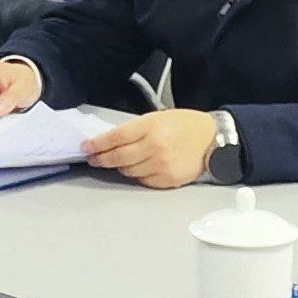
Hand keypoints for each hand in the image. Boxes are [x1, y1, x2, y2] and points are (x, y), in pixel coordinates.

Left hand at [83, 107, 214, 189]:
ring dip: (120, 166)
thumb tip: (110, 140)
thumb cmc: (185, 126)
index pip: (115, 137)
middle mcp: (154, 147)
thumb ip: (134, 129)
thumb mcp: (158, 117)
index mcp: (151, 127)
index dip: (97, 144)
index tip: (86, 147)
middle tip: (94, 158)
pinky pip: (142, 180)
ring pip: (127, 171)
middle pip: (117, 157)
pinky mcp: (167, 179)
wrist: (212, 140)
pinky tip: (141, 166)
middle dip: (101, 158)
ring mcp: (161, 165)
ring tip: (121, 160)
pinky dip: (137, 174)